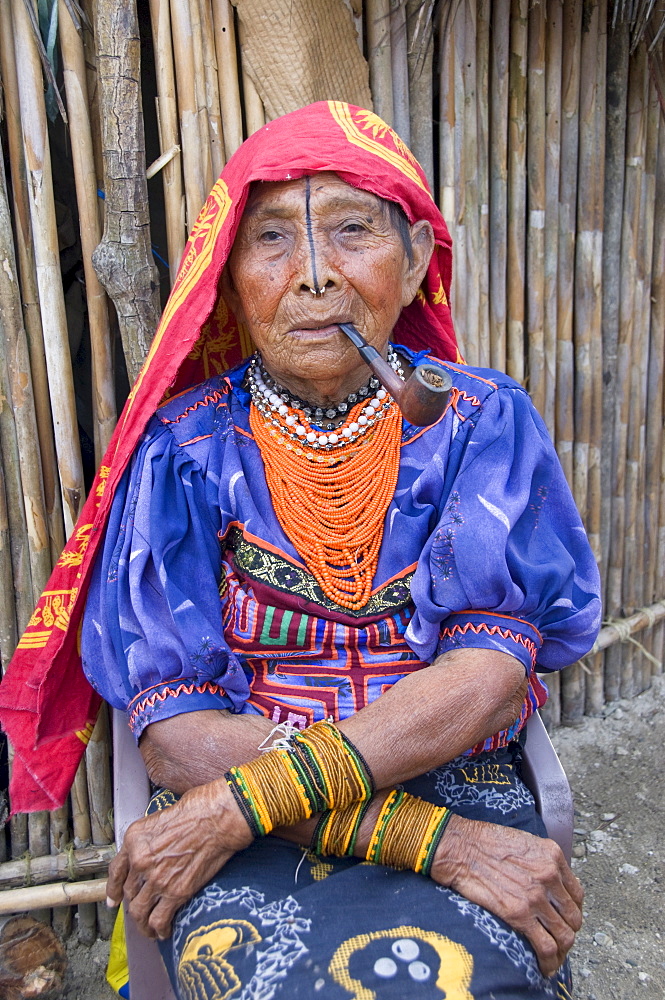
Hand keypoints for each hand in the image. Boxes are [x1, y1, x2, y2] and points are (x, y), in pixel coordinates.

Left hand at [106, 779, 253, 938]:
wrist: (218, 818)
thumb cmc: (196, 810)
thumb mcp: (161, 818)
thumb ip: (149, 840)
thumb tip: (150, 856)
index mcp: (134, 839)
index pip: (116, 871)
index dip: (113, 889)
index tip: (114, 900)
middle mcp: (140, 860)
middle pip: (129, 893)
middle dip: (135, 904)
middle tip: (143, 909)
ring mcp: (157, 879)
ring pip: (139, 912)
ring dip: (143, 924)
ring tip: (149, 929)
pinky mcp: (176, 892)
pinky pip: (159, 919)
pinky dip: (159, 930)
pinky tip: (164, 932)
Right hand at [431, 815, 582, 977]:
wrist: (459, 848)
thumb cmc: (483, 842)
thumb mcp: (522, 842)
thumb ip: (541, 861)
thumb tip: (548, 884)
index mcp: (552, 855)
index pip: (576, 893)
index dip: (572, 911)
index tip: (564, 919)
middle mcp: (549, 875)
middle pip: (574, 916)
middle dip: (568, 932)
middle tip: (557, 940)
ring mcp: (536, 896)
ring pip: (565, 935)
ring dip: (562, 951)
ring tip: (553, 958)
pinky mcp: (519, 914)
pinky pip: (546, 947)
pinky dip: (549, 962)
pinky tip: (544, 967)